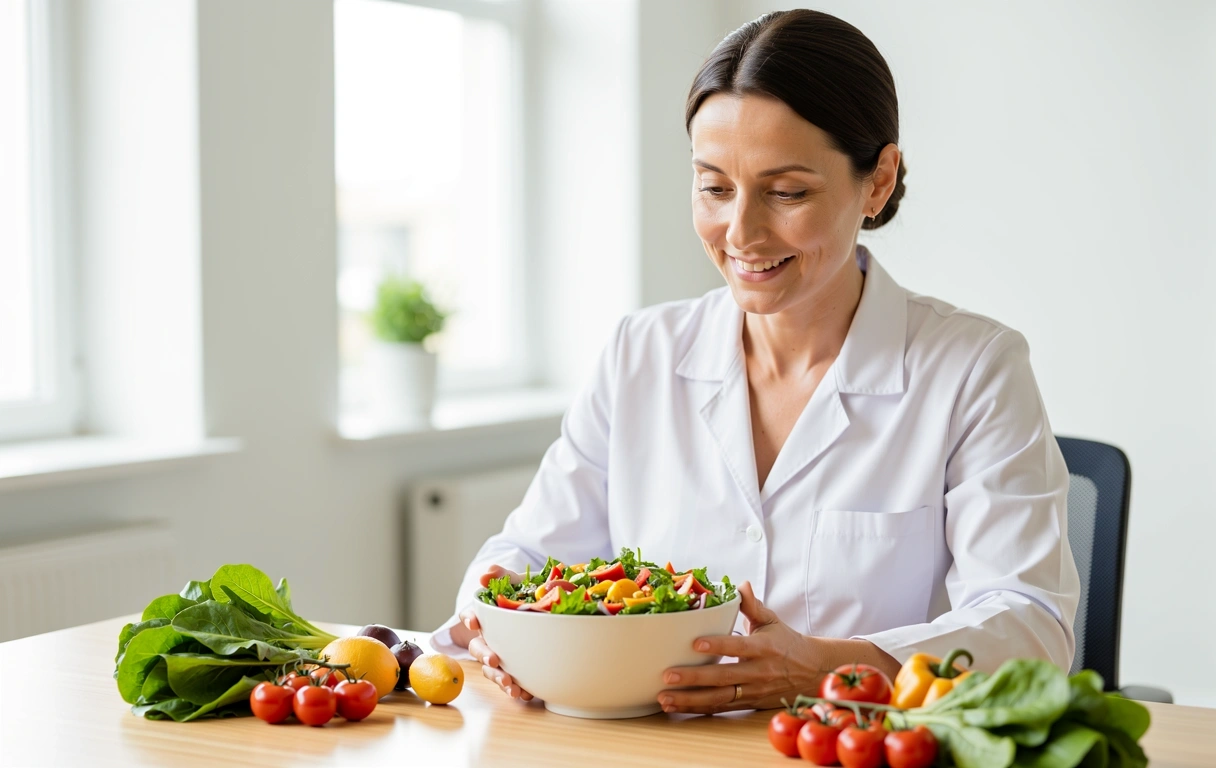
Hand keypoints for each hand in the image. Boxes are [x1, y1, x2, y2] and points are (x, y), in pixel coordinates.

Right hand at [459, 566, 533, 701]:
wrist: (536, 615)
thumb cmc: (518, 599)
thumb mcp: (513, 583)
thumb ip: (500, 575)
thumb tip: (487, 573)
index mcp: (484, 619)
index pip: (470, 616)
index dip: (469, 618)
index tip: (473, 622)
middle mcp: (487, 640)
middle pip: (478, 649)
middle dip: (484, 655)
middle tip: (493, 659)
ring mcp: (499, 657)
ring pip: (492, 670)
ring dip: (499, 678)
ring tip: (511, 687)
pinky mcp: (513, 671)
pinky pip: (511, 682)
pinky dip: (517, 690)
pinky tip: (526, 694)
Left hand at [657, 581, 825, 713]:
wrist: (812, 672)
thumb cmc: (786, 642)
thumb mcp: (771, 620)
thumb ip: (753, 605)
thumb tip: (740, 585)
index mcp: (764, 647)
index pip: (739, 647)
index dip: (718, 645)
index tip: (695, 643)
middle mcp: (758, 672)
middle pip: (723, 677)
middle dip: (694, 678)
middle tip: (668, 675)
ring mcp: (753, 691)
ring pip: (719, 698)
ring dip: (690, 700)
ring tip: (665, 697)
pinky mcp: (749, 704)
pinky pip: (721, 708)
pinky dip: (698, 709)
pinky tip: (677, 707)